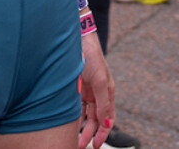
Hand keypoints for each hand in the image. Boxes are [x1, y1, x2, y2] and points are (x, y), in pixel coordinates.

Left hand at [78, 31, 114, 147]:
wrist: (78, 40)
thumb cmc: (93, 57)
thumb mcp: (101, 82)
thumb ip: (103, 103)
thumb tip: (106, 122)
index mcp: (108, 93)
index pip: (108, 118)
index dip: (104, 133)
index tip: (96, 145)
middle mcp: (97, 94)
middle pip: (96, 120)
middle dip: (90, 134)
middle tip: (81, 145)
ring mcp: (86, 91)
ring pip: (85, 115)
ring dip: (81, 128)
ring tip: (75, 139)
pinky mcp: (76, 88)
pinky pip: (76, 107)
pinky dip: (75, 117)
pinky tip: (70, 125)